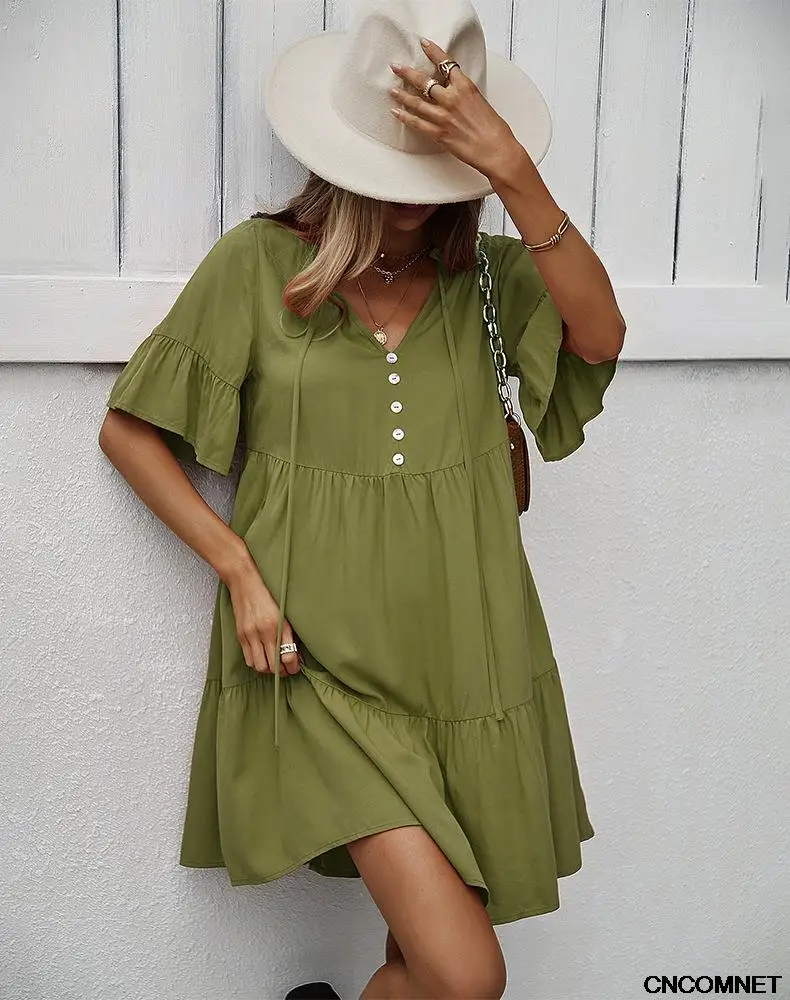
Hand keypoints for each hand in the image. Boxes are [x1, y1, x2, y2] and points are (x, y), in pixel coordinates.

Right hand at [227, 561, 302, 676]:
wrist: (245, 579)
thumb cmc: (267, 590)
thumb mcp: (285, 610)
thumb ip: (289, 631)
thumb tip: (296, 650)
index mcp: (278, 625)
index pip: (288, 656)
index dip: (293, 667)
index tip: (296, 667)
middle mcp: (263, 632)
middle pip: (273, 666)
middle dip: (281, 672)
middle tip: (287, 669)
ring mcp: (250, 634)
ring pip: (259, 666)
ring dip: (268, 669)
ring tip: (275, 665)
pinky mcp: (240, 635)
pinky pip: (248, 658)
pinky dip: (257, 663)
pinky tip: (262, 658)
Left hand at [388, 37, 523, 180]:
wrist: (497, 150)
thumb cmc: (495, 130)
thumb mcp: (481, 103)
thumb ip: (465, 96)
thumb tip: (456, 94)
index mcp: (465, 87)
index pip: (446, 63)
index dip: (433, 52)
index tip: (424, 44)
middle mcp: (452, 98)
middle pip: (424, 81)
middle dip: (407, 73)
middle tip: (396, 67)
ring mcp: (444, 116)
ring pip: (416, 102)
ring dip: (402, 95)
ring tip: (392, 90)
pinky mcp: (439, 133)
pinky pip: (417, 123)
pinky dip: (405, 117)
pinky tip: (397, 112)